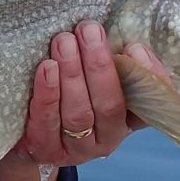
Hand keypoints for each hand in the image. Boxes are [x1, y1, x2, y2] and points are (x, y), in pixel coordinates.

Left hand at [0, 22, 174, 180]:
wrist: (30, 134)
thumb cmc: (72, 96)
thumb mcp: (98, 81)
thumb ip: (114, 64)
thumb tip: (125, 41)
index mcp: (127, 120)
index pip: (150, 104)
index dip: (147, 78)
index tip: (134, 47)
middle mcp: (107, 139)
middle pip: (109, 105)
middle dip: (99, 65)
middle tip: (88, 30)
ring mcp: (76, 149)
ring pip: (78, 114)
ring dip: (72, 74)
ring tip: (64, 42)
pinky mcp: (45, 150)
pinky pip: (46, 122)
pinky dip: (48, 94)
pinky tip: (46, 68)